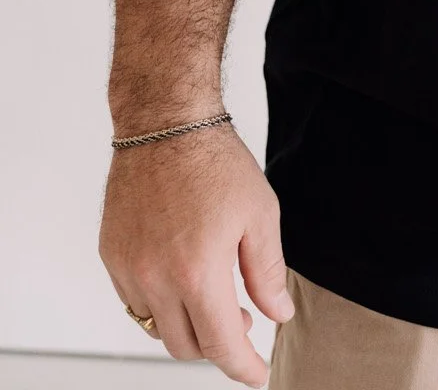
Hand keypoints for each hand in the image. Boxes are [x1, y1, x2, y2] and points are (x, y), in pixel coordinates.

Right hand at [99, 123, 293, 385]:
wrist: (165, 123)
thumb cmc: (216, 162)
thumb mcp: (259, 214)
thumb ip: (268, 272)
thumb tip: (276, 315)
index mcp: (198, 272)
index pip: (220, 345)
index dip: (243, 367)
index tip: (257, 374)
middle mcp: (156, 279)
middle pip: (186, 346)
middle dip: (217, 344)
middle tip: (241, 321)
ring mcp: (128, 269)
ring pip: (157, 328)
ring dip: (186, 324)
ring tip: (212, 295)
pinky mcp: (110, 256)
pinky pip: (134, 302)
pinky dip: (159, 303)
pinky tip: (181, 277)